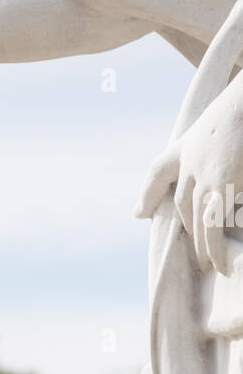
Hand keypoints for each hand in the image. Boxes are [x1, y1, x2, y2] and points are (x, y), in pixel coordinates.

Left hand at [135, 80, 242, 274]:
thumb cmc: (242, 107)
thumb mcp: (222, 121)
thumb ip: (215, 144)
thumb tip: (184, 184)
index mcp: (188, 144)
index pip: (160, 169)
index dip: (149, 192)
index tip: (140, 211)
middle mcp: (191, 161)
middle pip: (183, 205)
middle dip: (189, 231)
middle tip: (196, 256)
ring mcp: (205, 174)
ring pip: (198, 220)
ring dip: (202, 246)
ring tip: (207, 265)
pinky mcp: (222, 184)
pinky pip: (214, 224)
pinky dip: (215, 246)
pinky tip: (218, 262)